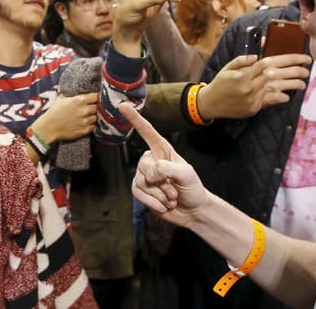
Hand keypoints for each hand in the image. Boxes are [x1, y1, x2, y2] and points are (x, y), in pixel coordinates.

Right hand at [33, 92, 98, 142]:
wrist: (49, 128)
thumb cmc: (54, 112)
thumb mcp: (62, 98)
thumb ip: (72, 93)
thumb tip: (77, 87)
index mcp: (80, 100)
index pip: (96, 96)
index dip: (95, 97)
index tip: (93, 98)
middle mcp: (85, 110)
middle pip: (98, 106)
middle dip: (94, 106)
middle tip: (89, 107)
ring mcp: (86, 120)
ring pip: (97, 116)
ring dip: (93, 116)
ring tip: (87, 116)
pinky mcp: (85, 130)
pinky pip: (94, 126)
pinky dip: (91, 124)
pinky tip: (85, 123)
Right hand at [120, 102, 207, 227]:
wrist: (192, 210)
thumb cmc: (192, 187)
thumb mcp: (186, 173)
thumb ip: (167, 167)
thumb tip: (149, 172)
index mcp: (163, 150)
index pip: (146, 131)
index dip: (134, 118)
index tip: (123, 105)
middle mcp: (151, 160)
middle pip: (144, 165)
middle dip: (161, 182)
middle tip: (174, 190)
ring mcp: (145, 175)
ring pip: (141, 182)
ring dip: (159, 194)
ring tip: (171, 198)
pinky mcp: (140, 190)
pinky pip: (138, 193)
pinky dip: (152, 202)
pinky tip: (164, 206)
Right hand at [197, 53, 310, 118]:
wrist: (210, 103)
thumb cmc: (220, 82)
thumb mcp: (228, 67)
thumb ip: (243, 59)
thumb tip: (258, 54)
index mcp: (243, 73)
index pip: (269, 63)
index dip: (287, 60)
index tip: (300, 57)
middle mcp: (249, 86)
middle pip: (275, 75)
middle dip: (294, 71)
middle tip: (307, 68)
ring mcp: (251, 98)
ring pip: (275, 89)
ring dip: (291, 86)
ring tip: (303, 83)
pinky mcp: (253, 108)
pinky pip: (269, 101)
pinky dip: (279, 98)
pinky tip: (288, 95)